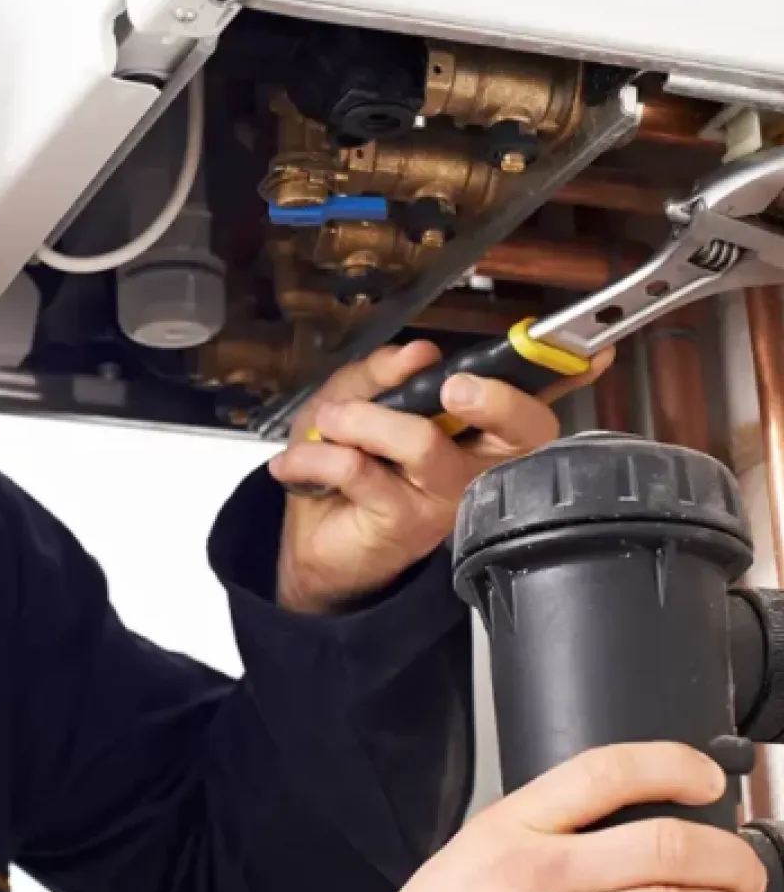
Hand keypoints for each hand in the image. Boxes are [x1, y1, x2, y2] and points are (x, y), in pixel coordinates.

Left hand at [266, 339, 612, 613]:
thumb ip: (382, 373)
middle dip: (491, 398)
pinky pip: (364, 470)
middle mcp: (477, 464)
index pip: (533, 402)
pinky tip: (298, 462)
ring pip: (423, 442)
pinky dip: (319, 454)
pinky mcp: (408, 523)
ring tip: (330, 421)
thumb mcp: (353, 400)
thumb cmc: (345, 466)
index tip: (593, 352)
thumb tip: (417, 354)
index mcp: (475, 427)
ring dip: (363, 420)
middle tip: (450, 386)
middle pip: (521, 429)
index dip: (568, 376)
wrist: (313, 539)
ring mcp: (448, 497)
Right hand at [355, 741, 769, 891]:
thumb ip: (547, 830)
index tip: (707, 780)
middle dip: (730, 858)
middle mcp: (528, 878)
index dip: (672, 766)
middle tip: (747, 868)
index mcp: (507, 829)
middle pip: (662, 848)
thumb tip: (645, 822)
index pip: (601, 773)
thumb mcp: (477, 848)